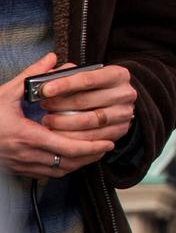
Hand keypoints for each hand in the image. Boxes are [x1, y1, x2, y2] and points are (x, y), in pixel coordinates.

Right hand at [0, 54, 115, 177]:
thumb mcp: (6, 93)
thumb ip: (31, 76)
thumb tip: (52, 58)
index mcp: (25, 136)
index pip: (65, 147)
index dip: (90, 147)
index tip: (107, 141)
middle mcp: (25, 154)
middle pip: (67, 162)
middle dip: (91, 155)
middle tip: (108, 145)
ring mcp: (21, 165)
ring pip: (59, 172)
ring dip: (80, 163)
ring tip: (96, 152)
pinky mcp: (18, 170)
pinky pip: (47, 174)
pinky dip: (64, 168)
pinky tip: (73, 158)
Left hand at [38, 61, 135, 145]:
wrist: (118, 103)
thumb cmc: (98, 88)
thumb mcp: (90, 74)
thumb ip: (70, 74)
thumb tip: (47, 77)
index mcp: (118, 75)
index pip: (88, 79)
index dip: (64, 84)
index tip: (44, 90)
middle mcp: (124, 94)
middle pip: (86, 101)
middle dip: (59, 104)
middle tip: (43, 105)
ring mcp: (123, 114)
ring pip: (87, 121)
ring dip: (62, 122)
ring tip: (48, 120)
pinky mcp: (119, 131)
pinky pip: (91, 138)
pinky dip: (70, 137)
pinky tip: (58, 133)